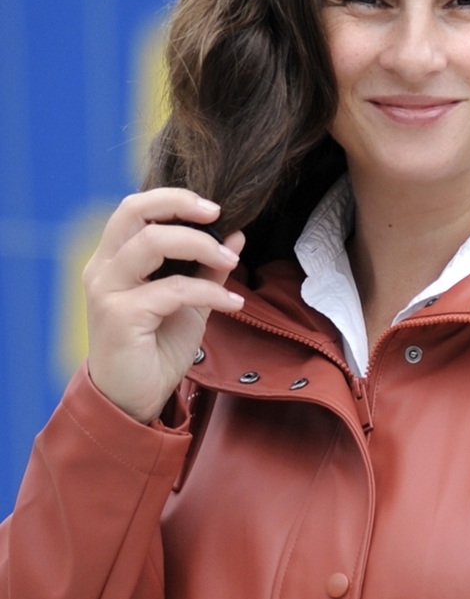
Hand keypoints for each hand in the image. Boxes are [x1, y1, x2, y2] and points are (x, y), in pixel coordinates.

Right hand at [83, 189, 245, 423]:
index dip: (173, 199)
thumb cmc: (157, 349)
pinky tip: (232, 303)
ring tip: (231, 260)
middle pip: (133, 210)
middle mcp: (103, 268)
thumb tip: (236, 232)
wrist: (133, 400)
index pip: (135, 208)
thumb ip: (207, 267)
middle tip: (217, 214)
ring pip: (152, 242)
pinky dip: (208, 290)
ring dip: (200, 245)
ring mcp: (107, 290)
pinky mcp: (120, 316)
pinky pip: (172, 289)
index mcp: (114, 258)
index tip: (214, 208)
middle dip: (179, 204)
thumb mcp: (190, 302)